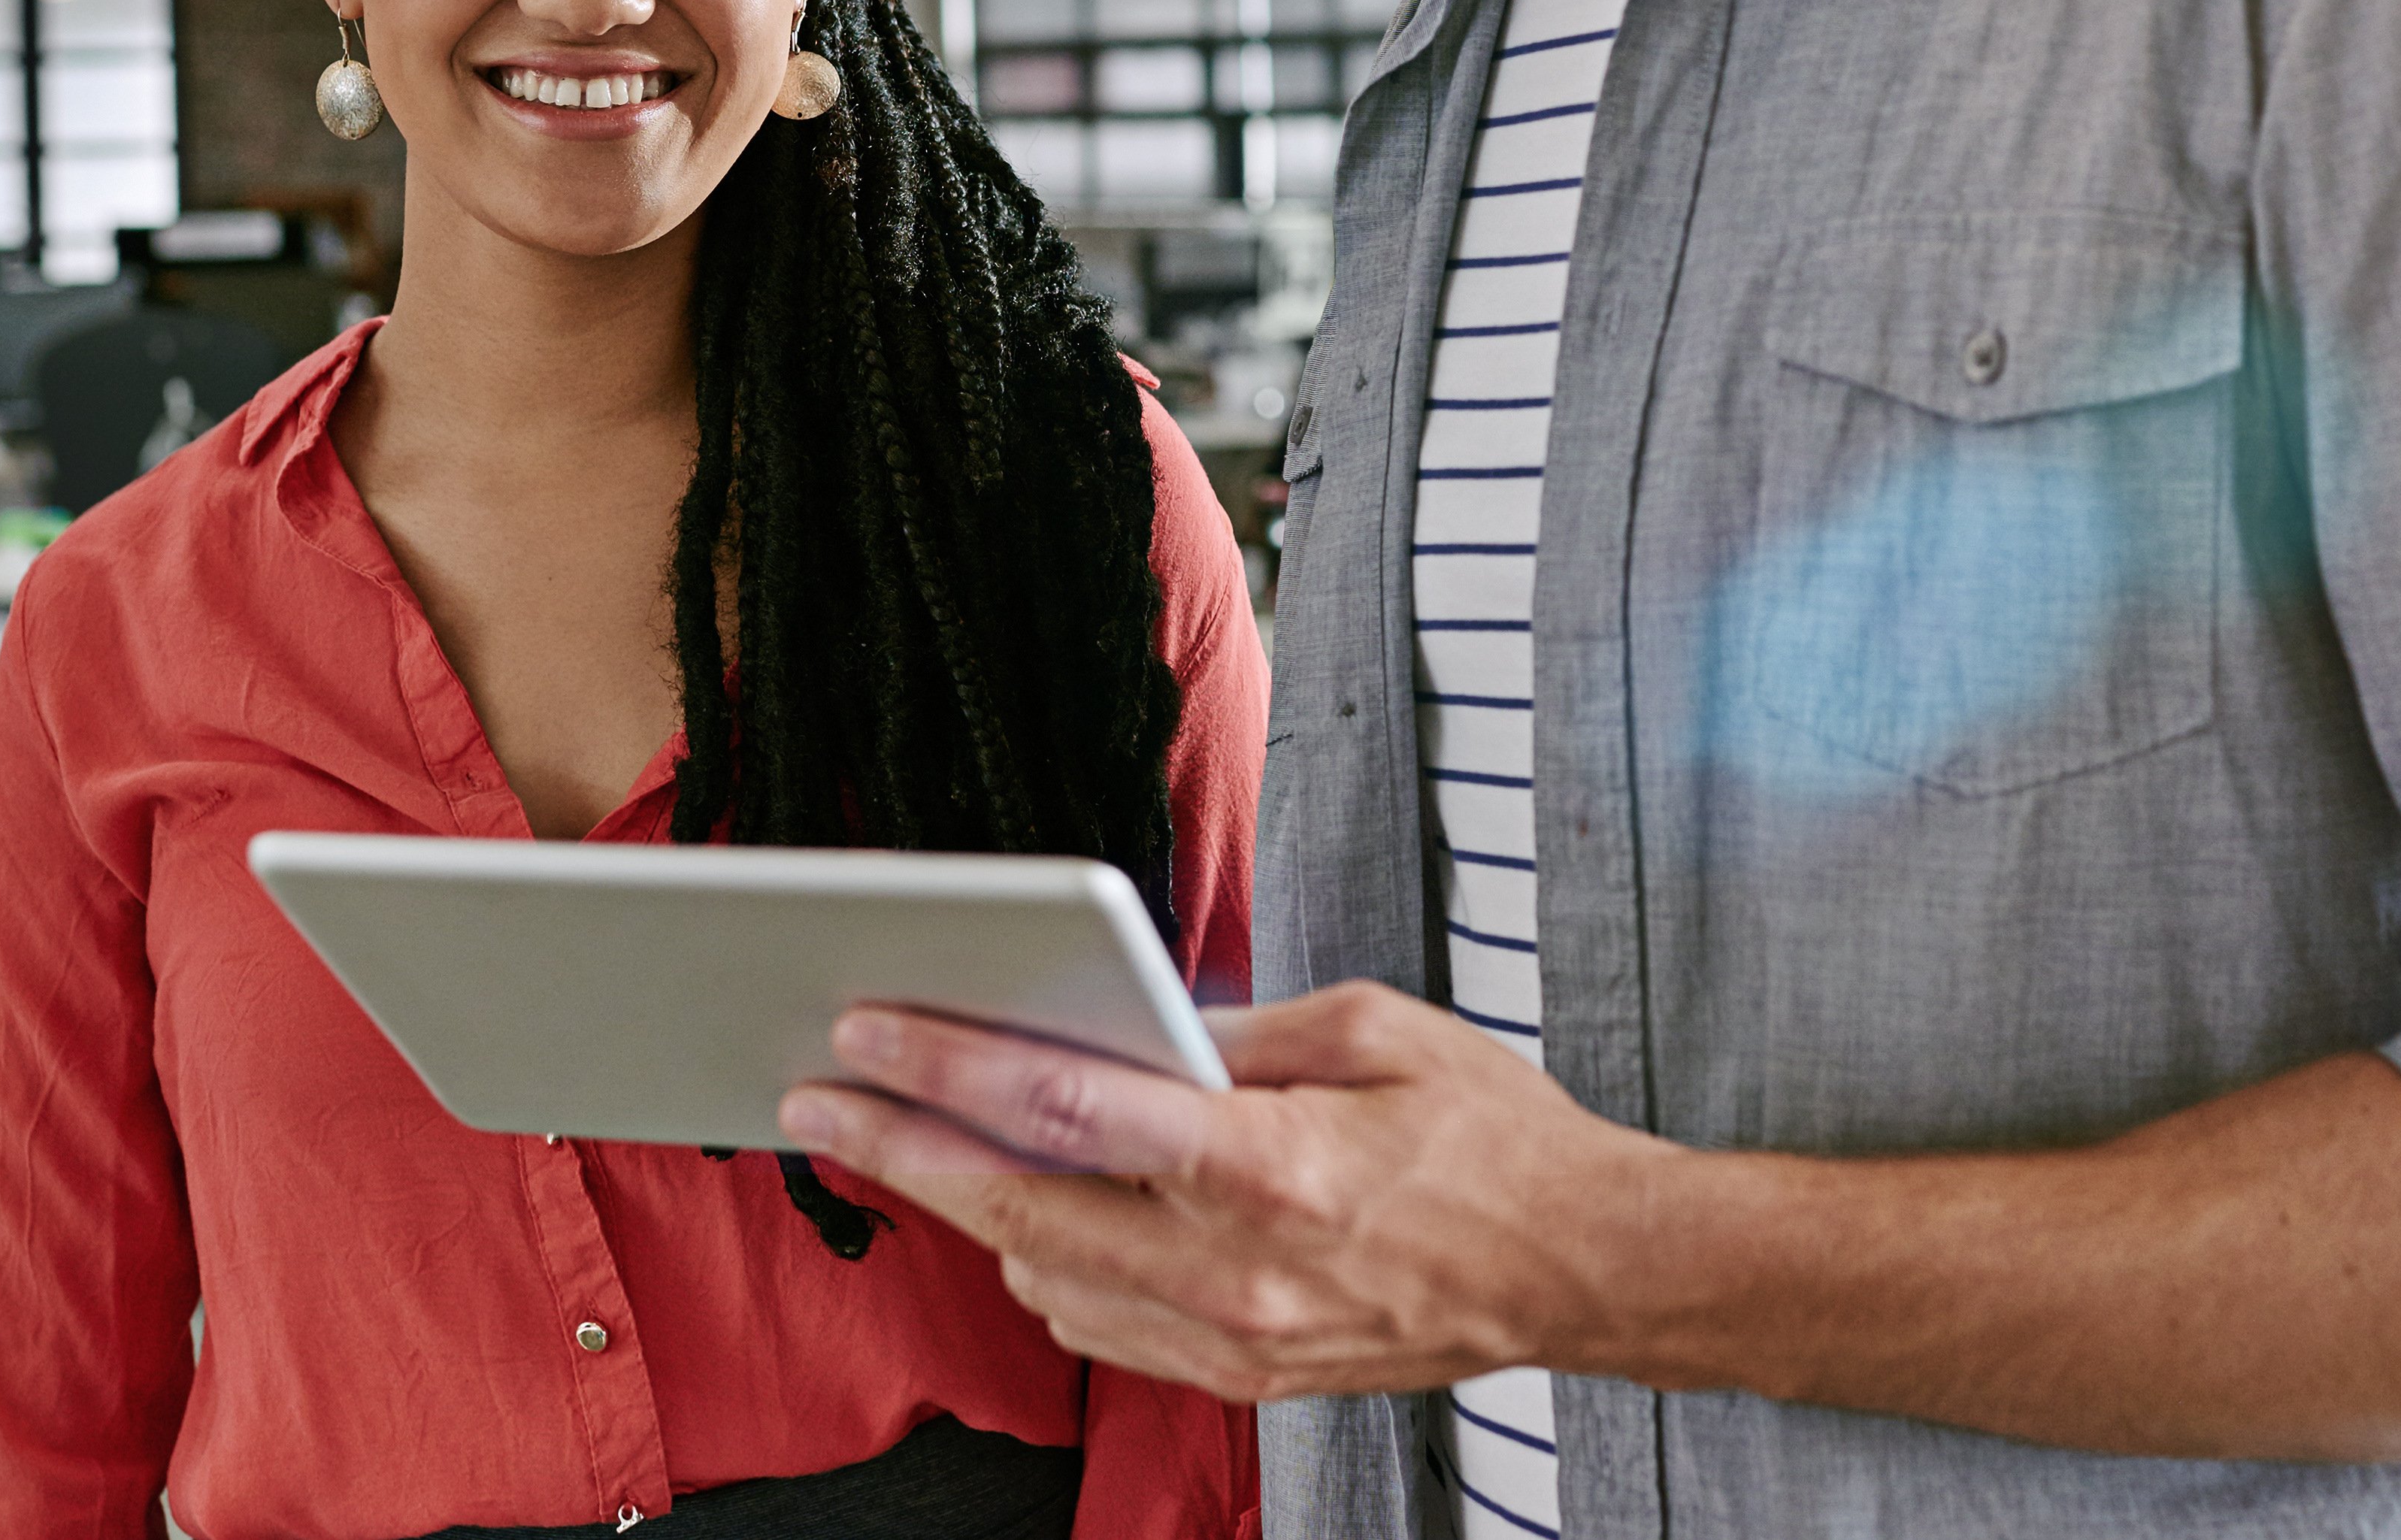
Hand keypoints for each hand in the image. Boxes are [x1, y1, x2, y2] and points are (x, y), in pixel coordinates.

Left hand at [777, 980, 1671, 1403]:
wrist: (1583, 1271)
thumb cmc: (1495, 1137)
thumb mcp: (1377, 1028)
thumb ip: (1240, 1031)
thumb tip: (1130, 1022)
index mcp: (1273, 1163)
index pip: (1070, 1108)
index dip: (951, 1065)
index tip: (869, 1028)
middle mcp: (1240, 1269)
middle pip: (1022, 1208)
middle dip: (902, 1148)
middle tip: (817, 1097)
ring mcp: (1235, 1340)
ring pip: (1044, 1279)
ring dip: (965, 1210)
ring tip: (900, 1142)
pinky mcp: (1242, 1378)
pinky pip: (1100, 1331)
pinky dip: (1042, 1269)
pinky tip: (1020, 1214)